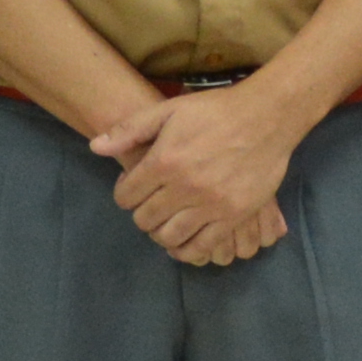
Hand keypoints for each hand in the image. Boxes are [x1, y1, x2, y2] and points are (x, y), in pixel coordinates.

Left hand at [93, 83, 298, 267]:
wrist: (266, 117)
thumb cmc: (215, 110)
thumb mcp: (169, 110)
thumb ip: (130, 129)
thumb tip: (95, 147)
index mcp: (165, 161)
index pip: (126, 196)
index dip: (124, 193)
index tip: (133, 189)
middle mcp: (185, 187)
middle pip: (145, 219)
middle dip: (141, 213)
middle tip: (149, 204)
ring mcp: (211, 205)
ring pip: (170, 237)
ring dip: (161, 233)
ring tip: (165, 222)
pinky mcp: (234, 217)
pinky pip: (202, 247)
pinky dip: (187, 250)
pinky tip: (183, 242)